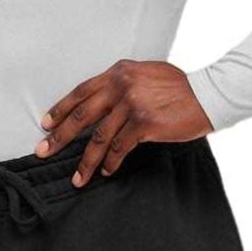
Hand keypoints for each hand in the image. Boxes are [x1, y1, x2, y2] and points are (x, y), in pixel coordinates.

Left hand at [36, 60, 212, 186]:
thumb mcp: (146, 75)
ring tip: (77, 178)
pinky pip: (120, 148)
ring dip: (86, 161)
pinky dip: (111, 162)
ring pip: (99, 138)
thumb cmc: (179, 87)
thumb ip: (123, 85)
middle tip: (44, 151)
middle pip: (82, 115)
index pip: (81, 92)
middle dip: (60, 136)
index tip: (46, 124)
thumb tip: (102, 105)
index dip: (60, 109)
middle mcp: (122, 86)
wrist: (207, 94)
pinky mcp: (144, 124)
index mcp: (119, 72)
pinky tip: (106, 171)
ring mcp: (132, 105)